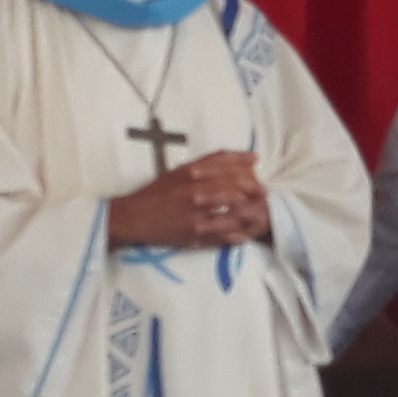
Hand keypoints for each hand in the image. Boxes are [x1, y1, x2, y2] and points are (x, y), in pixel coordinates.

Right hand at [109, 148, 269, 247]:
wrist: (134, 217)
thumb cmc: (159, 191)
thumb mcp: (183, 169)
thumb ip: (215, 162)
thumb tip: (251, 158)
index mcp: (193, 174)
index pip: (230, 170)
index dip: (248, 172)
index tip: (258, 173)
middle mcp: (196, 194)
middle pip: (235, 191)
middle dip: (254, 193)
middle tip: (263, 195)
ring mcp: (197, 217)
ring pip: (233, 215)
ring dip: (249, 215)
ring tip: (258, 215)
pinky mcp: (195, 236)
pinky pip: (223, 237)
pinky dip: (237, 237)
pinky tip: (245, 235)